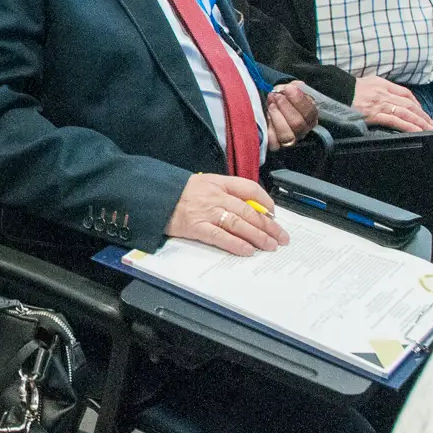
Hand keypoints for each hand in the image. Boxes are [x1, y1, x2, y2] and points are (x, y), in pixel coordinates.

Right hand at [165, 173, 289, 255]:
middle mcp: (214, 196)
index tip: (274, 214)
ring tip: (270, 246)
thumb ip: (222, 193)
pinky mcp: (195, 226)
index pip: (249, 188)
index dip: (265, 202)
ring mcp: (205, 211)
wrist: (151, 196)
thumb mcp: (201, 184)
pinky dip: (236, 244)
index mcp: (217, 183)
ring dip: (258, 236)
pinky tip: (247, 250)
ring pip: (239, 224)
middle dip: (269, 226)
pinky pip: (220, 236)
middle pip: (249, 211)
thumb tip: (247, 210)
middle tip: (281, 237)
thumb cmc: (176, 193)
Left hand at [264, 80, 316, 149]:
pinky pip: (273, 142)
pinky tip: (266, 117)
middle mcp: (302, 130)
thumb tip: (290, 88)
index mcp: (310, 117)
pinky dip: (269, 129)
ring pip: (286, 135)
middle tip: (276, 96)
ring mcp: (289, 139)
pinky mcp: (275, 144)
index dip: (298, 100)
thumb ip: (294, 87)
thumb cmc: (282, 98)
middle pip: (298, 124)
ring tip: (271, 105)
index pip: (310, 112)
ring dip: (276, 117)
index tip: (288, 89)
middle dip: (285, 107)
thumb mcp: (291, 89)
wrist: (270, 105)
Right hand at [352, 76, 432, 131]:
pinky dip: (409, 126)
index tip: (422, 112)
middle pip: (409, 104)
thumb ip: (378, 88)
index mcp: (381, 83)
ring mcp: (379, 104)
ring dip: (420, 122)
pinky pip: (396, 121)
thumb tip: (388, 98)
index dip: (416, 103)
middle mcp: (383, 93)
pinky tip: (417, 131)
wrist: (331, 93)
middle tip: (432, 123)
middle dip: (423, 114)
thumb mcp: (364, 83)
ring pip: (406, 112)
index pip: (405, 93)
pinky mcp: (374, 114)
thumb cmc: (345, 91)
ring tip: (429, 129)